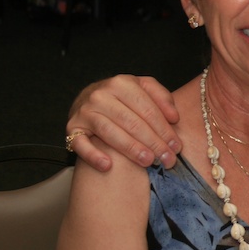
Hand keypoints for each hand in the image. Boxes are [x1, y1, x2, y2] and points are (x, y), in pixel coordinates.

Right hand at [66, 75, 181, 171]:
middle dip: (153, 143)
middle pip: (132, 122)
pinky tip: (107, 166)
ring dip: (131, 149)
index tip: (177, 146)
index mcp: (122, 83)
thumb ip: (162, 98)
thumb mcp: (143, 88)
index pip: (148, 109)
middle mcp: (101, 95)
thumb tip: (174, 118)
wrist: (88, 98)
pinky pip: (81, 144)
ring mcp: (85, 111)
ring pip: (111, 133)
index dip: (165, 129)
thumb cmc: (123, 97)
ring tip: (148, 162)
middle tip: (167, 159)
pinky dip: (93, 155)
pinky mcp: (72, 128)